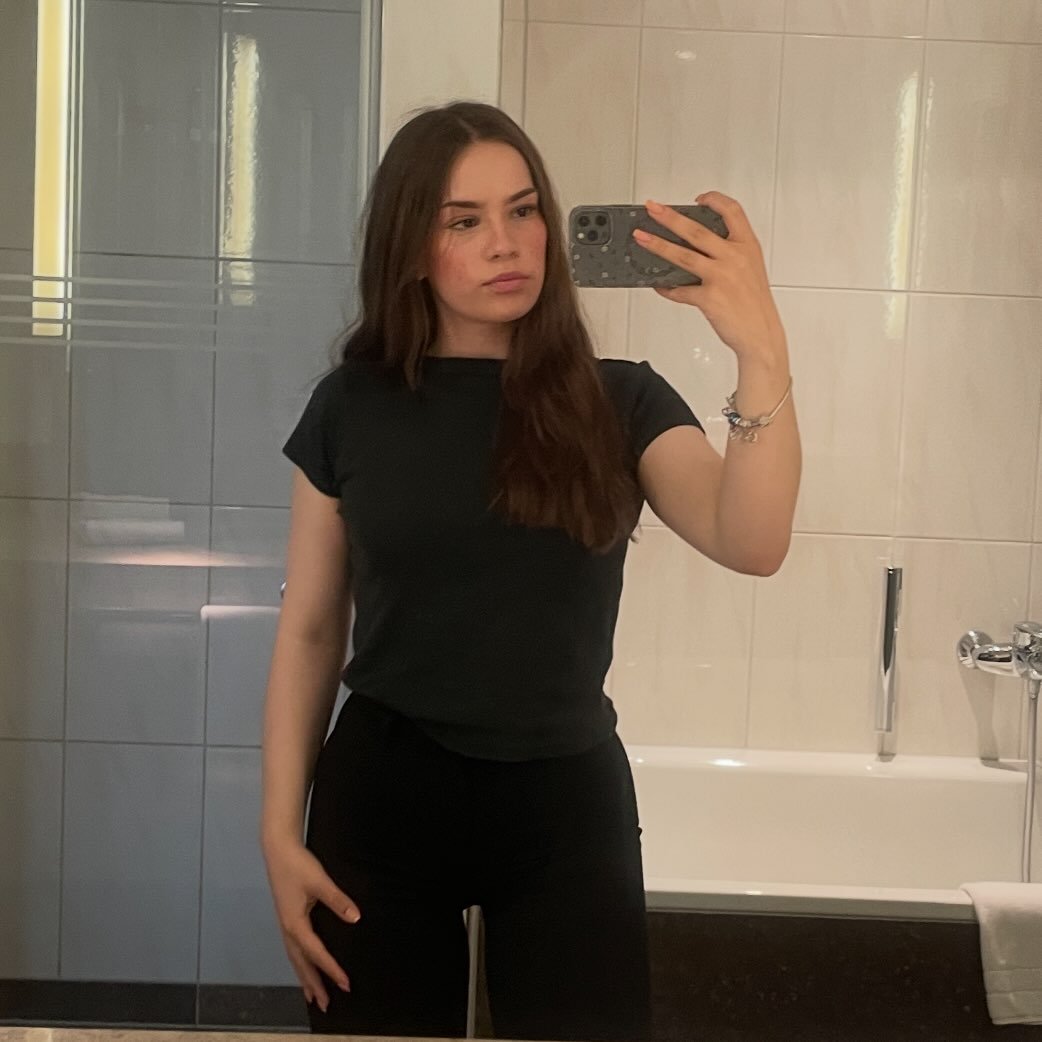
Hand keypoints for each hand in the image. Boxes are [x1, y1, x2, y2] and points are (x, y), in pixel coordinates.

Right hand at [262, 836, 360, 1011]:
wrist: (278, 850)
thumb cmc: (298, 866)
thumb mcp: (320, 882)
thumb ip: (338, 900)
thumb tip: (356, 918)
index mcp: (295, 924)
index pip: (317, 953)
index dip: (331, 969)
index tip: (345, 984)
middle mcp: (288, 930)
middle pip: (301, 964)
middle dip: (314, 985)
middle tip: (326, 1005)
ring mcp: (285, 925)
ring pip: (295, 959)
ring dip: (305, 977)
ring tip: (313, 996)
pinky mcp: (286, 919)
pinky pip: (293, 950)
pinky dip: (300, 964)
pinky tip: (305, 966)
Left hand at [632, 192, 786, 360]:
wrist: (761, 334)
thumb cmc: (755, 304)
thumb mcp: (752, 268)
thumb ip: (731, 252)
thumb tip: (698, 245)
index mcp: (747, 246)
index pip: (732, 211)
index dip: (714, 200)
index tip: (698, 199)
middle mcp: (734, 257)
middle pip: (696, 230)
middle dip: (670, 217)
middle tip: (652, 208)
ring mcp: (721, 277)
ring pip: (682, 256)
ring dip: (658, 245)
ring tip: (641, 238)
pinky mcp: (709, 298)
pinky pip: (680, 290)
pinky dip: (667, 288)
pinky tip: (658, 284)